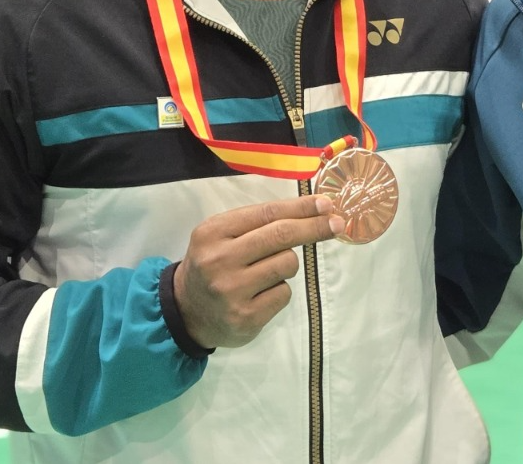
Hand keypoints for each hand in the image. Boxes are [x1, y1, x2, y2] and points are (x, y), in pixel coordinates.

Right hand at [175, 195, 343, 348]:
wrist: (186, 311)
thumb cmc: (212, 264)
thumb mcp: (220, 235)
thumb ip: (257, 223)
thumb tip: (313, 211)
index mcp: (213, 232)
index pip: (267, 214)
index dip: (301, 208)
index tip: (326, 204)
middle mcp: (220, 260)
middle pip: (281, 236)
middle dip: (314, 227)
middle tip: (336, 223)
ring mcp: (233, 291)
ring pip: (287, 264)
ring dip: (287, 264)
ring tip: (266, 271)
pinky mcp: (246, 317)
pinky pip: (284, 293)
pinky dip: (280, 290)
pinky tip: (260, 294)